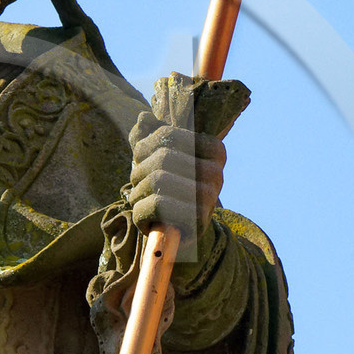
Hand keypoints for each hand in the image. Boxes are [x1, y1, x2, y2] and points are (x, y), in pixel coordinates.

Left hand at [126, 75, 248, 255]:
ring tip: (140, 201)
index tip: (141, 160)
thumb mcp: (159, 161)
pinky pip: (157, 206)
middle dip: (139, 171)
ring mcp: (210, 197)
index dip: (144, 146)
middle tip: (136, 184)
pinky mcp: (197, 221)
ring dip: (138, 193)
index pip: (168, 134)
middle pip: (163, 156)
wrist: (182, 235)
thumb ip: (150, 137)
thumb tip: (143, 118)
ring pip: (158, 180)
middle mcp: (217, 172)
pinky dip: (140, 212)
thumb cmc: (169, 191)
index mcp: (214, 150)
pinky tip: (145, 218)